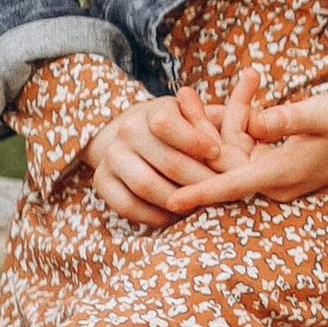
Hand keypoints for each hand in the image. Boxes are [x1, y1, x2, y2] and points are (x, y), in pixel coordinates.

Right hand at [82, 86, 224, 227]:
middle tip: (220, 192)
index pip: (166, 124)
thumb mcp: (198, 120)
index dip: (194, 140)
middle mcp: (127, 130)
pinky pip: (127, 206)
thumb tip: (226, 130)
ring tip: (200, 204)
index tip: (217, 153)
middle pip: (166, 162)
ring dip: (179, 201)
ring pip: (147, 186)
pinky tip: (174, 215)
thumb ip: (212, 124)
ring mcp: (112, 156)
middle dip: (199, 180)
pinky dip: (154, 216)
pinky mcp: (102, 181)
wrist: (140, 140)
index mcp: (153, 110)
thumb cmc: (184, 131)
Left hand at [144, 64, 327, 212]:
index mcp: (283, 174)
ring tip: (191, 91)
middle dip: (192, 136)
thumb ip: (288, 118)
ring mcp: (272, 173)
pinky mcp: (273, 163)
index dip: (200, 193)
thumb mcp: (324, 113)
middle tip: (164, 107)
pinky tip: (225, 94)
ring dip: (213, 122)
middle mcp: (273, 180)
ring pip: (229, 150)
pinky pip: (242, 144)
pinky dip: (232, 121)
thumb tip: (255, 121)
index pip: (232, 186)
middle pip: (221, 164)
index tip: (169, 203)